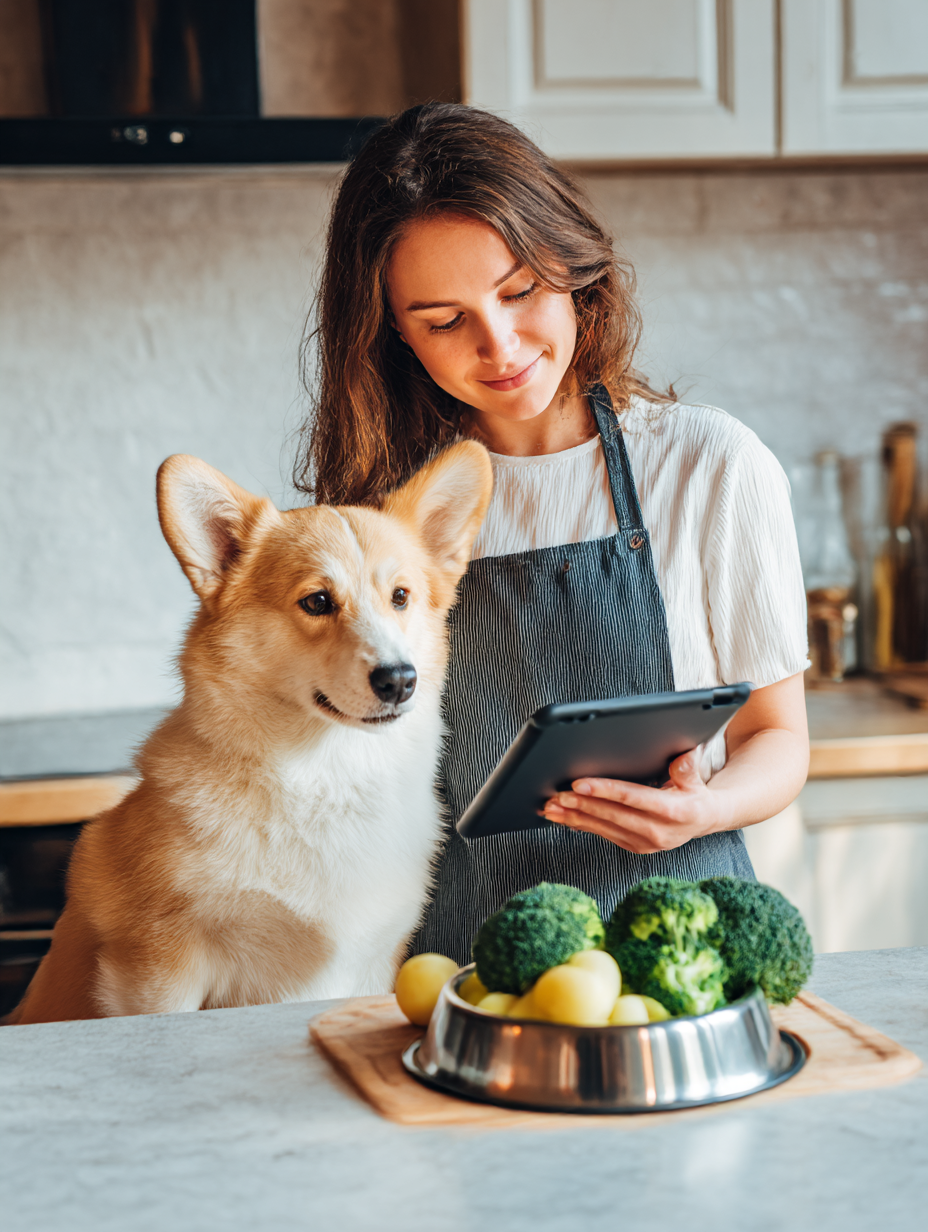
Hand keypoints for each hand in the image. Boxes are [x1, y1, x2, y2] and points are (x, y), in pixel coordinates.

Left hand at [542, 752, 726, 854]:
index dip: (604, 790)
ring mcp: (646, 843)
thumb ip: (687, 767)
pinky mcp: (635, 847)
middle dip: (581, 804)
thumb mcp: (697, 777)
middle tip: (556, 795)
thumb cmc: (696, 793)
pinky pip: (603, 835)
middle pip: (612, 815)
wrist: (704, 820)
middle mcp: (659, 832)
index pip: (633, 798)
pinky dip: (581, 826)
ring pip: (603, 828)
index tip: (579, 784)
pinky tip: (564, 818)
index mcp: (675, 812)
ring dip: (574, 817)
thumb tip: (683, 756)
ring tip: (551, 807)